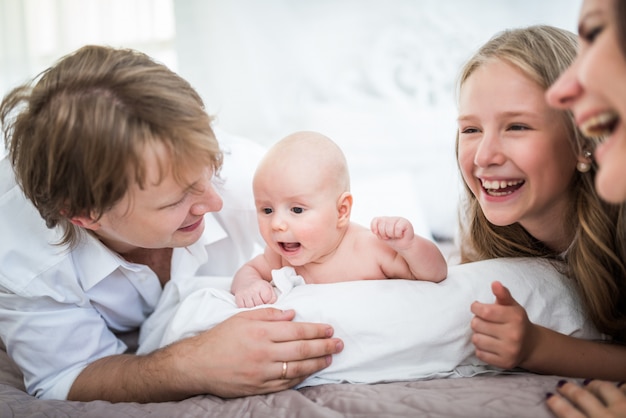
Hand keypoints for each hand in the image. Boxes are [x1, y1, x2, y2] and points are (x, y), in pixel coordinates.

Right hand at [69, 308, 343, 401]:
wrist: (197, 365)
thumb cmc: (220, 338)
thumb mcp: (242, 318)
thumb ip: (268, 314)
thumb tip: (292, 314)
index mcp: (261, 332)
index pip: (297, 330)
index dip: (316, 329)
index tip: (330, 328)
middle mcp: (264, 353)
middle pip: (302, 350)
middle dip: (324, 346)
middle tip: (340, 343)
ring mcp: (262, 373)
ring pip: (297, 369)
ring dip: (317, 363)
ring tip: (330, 357)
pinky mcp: (258, 388)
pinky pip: (285, 384)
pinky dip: (300, 378)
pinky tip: (310, 372)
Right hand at [234, 280, 276, 307]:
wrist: (246, 280)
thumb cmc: (259, 287)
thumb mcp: (269, 289)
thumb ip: (273, 298)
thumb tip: (272, 307)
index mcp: (262, 286)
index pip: (267, 299)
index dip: (268, 302)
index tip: (267, 301)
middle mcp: (252, 289)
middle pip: (259, 304)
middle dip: (261, 307)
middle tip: (261, 305)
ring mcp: (244, 293)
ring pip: (250, 308)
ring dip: (254, 310)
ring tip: (256, 307)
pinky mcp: (238, 297)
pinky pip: (242, 308)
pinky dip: (246, 310)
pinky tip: (249, 307)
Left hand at [370, 216, 413, 249]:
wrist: (405, 246)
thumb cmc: (394, 241)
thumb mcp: (382, 237)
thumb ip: (378, 231)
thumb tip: (375, 230)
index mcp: (383, 221)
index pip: (375, 220)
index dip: (374, 227)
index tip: (377, 234)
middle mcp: (390, 218)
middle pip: (381, 225)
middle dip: (384, 234)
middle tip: (390, 236)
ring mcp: (397, 219)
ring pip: (389, 227)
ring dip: (392, 235)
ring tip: (396, 236)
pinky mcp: (405, 222)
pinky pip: (397, 228)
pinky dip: (398, 234)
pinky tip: (401, 235)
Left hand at [470, 281, 537, 368]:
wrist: (531, 345)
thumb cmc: (516, 321)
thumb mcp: (512, 306)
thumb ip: (503, 294)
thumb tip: (495, 283)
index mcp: (515, 317)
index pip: (485, 311)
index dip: (475, 308)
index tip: (476, 307)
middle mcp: (514, 334)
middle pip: (477, 325)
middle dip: (477, 321)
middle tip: (484, 322)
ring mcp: (509, 350)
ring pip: (476, 339)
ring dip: (478, 335)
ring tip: (486, 333)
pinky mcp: (504, 363)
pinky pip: (480, 354)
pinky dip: (481, 348)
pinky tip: (490, 344)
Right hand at [547, 380, 625, 417]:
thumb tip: (564, 417)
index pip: (567, 413)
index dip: (556, 403)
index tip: (549, 397)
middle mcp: (605, 416)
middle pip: (582, 396)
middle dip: (570, 389)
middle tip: (562, 384)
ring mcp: (624, 408)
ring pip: (606, 388)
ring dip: (595, 384)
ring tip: (589, 382)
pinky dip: (622, 386)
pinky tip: (620, 384)